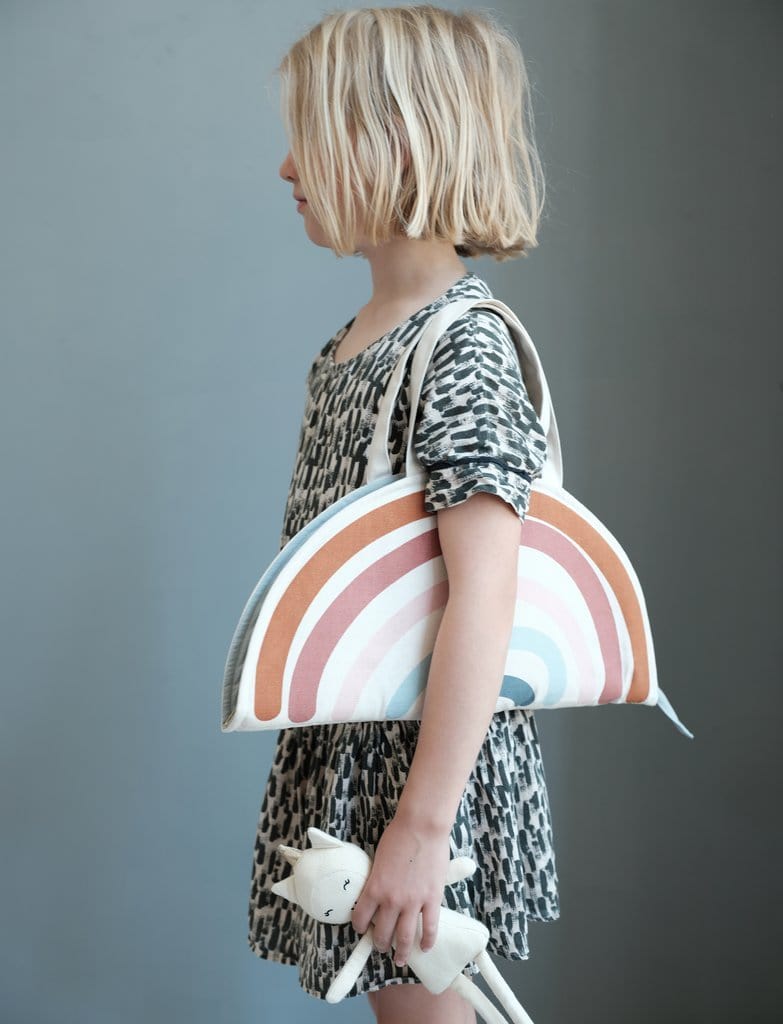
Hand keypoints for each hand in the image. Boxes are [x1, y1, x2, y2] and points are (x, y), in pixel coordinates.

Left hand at [350, 811, 450, 966]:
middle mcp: (391, 900)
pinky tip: (424, 948)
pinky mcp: (432, 899)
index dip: (360, 927)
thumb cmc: (398, 836)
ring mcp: (413, 902)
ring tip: (399, 958)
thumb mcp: (378, 859)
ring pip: (404, 937)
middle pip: (382, 933)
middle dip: (380, 943)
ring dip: (400, 952)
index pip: (361, 917)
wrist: (422, 826)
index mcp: (374, 887)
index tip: (362, 929)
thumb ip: (377, 879)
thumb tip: (377, 891)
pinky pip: (430, 928)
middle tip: (381, 946)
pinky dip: (427, 941)